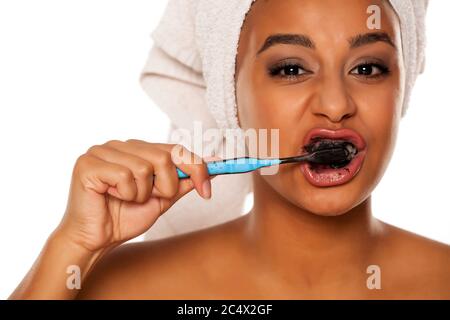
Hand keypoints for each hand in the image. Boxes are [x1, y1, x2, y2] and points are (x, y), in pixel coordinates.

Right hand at [57, 139, 214, 251]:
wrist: (95, 240)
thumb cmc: (124, 218)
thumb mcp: (163, 198)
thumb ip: (184, 181)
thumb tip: (213, 165)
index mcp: (137, 149)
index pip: (175, 149)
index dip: (196, 168)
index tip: (207, 191)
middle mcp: (120, 145)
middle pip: (164, 156)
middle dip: (167, 185)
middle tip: (153, 198)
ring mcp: (102, 151)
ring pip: (144, 168)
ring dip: (142, 193)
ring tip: (127, 199)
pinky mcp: (88, 163)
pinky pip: (124, 175)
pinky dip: (125, 194)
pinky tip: (112, 197)